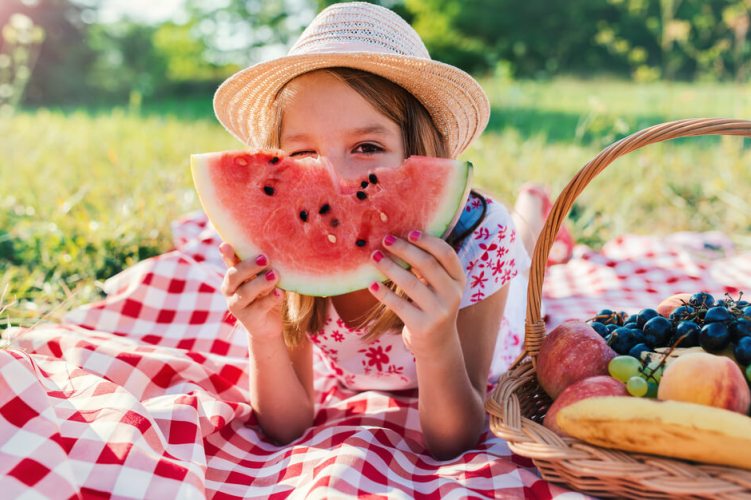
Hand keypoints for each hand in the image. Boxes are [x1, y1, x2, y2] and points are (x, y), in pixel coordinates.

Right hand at [219, 243, 284, 339]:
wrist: (268, 326)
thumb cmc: (266, 294)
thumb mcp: (263, 278)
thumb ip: (263, 266)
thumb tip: (273, 248)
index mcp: (233, 277)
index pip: (229, 262)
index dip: (227, 254)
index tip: (225, 245)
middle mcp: (230, 291)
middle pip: (234, 276)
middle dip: (248, 266)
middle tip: (265, 258)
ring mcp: (238, 306)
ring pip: (245, 292)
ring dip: (260, 282)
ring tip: (274, 275)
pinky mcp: (249, 319)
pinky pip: (259, 307)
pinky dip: (270, 299)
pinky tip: (280, 293)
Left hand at [368, 231, 465, 356]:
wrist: (437, 344)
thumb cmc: (432, 306)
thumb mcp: (439, 287)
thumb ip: (429, 267)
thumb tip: (400, 238)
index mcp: (458, 280)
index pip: (446, 254)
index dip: (427, 241)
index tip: (409, 233)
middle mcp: (453, 295)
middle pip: (427, 264)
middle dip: (404, 249)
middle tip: (386, 240)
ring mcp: (438, 312)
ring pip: (410, 283)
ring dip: (390, 267)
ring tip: (374, 256)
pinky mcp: (422, 326)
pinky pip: (399, 305)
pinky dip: (384, 293)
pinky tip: (372, 284)